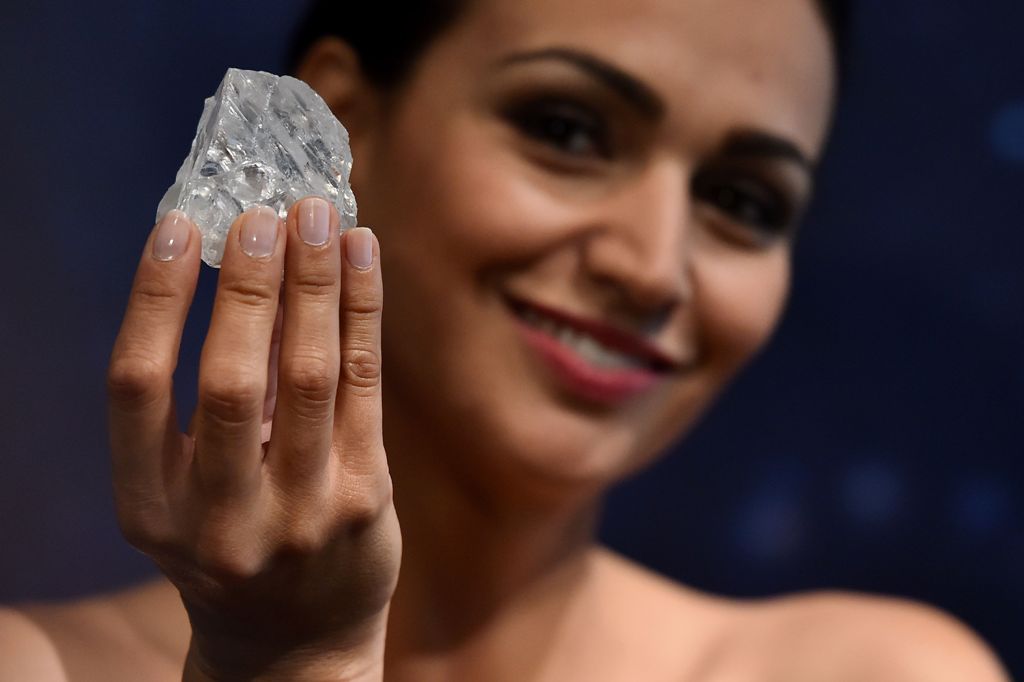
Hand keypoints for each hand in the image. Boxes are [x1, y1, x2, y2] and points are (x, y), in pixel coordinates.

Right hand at [107, 199, 399, 680]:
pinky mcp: (365, 498)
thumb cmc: (231, 543)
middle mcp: (219, 514)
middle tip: (264, 212)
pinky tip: (361, 258)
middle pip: (229, 377)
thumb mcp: (186, 495)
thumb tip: (237, 269)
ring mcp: (300, 511)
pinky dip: (361, 311)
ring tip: (320, 214)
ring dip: (315, 284)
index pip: (136, 387)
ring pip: (309, 375)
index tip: (177, 227)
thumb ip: (200, 402)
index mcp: (149, 506)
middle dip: (247, 284)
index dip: (153, 299)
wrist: (295, 640)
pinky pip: (364, 385)